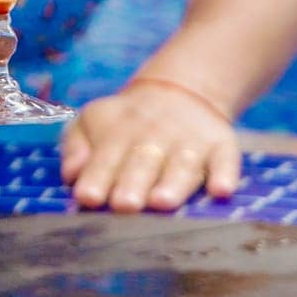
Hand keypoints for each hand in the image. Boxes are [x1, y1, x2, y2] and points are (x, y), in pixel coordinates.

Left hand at [60, 78, 240, 213]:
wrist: (180, 92)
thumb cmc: (125, 123)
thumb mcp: (93, 122)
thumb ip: (76, 147)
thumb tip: (71, 174)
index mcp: (118, 134)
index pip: (104, 158)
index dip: (96, 177)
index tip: (87, 197)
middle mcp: (154, 137)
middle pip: (142, 163)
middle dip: (132, 184)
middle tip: (124, 205)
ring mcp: (190, 142)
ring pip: (182, 165)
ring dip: (174, 183)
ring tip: (163, 202)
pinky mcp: (221, 145)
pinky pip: (226, 160)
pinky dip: (225, 175)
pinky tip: (221, 190)